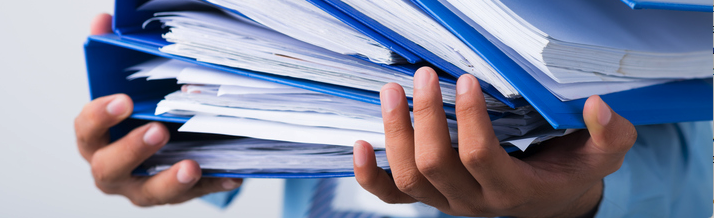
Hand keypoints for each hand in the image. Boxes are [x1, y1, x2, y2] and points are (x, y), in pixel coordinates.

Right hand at [76, 14, 241, 205]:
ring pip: (150, 192)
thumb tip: (104, 20)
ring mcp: (142, 186)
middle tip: (158, 130)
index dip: (101, 116)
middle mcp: (113, 169)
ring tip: (191, 165)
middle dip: (133, 149)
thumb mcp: (126, 84)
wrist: (158, 145)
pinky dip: (212, 184)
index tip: (124, 100)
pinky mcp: (174, 195)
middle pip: (110, 168)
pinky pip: (193, 195)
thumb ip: (112, 54)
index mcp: (96, 140)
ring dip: (171, 180)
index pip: (87, 130)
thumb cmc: (138, 113)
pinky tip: (231, 174)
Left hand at [353, 67, 636, 216]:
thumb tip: (597, 106)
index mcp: (512, 190)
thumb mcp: (603, 156)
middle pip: (434, 164)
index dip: (468, 118)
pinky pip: (391, 195)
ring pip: (408, 177)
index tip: (466, 79)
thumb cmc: (571, 173)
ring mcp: (447, 202)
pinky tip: (359, 145)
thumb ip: (609, 134)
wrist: (550, 203)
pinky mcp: (430, 198)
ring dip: (395, 133)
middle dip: (426, 117)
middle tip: (423, 76)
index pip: (479, 157)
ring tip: (393, 91)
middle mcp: (473, 202)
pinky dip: (369, 175)